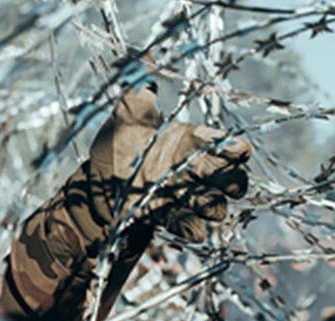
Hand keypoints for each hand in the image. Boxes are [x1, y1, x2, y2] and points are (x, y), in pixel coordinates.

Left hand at [71, 85, 250, 243]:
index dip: (233, 148)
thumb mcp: (124, 121)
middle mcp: (192, 170)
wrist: (96, 184)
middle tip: (230, 186)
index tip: (238, 151)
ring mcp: (182, 196)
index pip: (223, 144)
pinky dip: (192, 227)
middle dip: (234, 182)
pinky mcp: (168, 216)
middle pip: (231, 178)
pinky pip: (190, 225)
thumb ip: (137, 102)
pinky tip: (191, 228)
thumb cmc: (116, 148)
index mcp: (189, 142)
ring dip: (212, 206)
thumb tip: (147, 80)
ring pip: (214, 204)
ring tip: (206, 207)